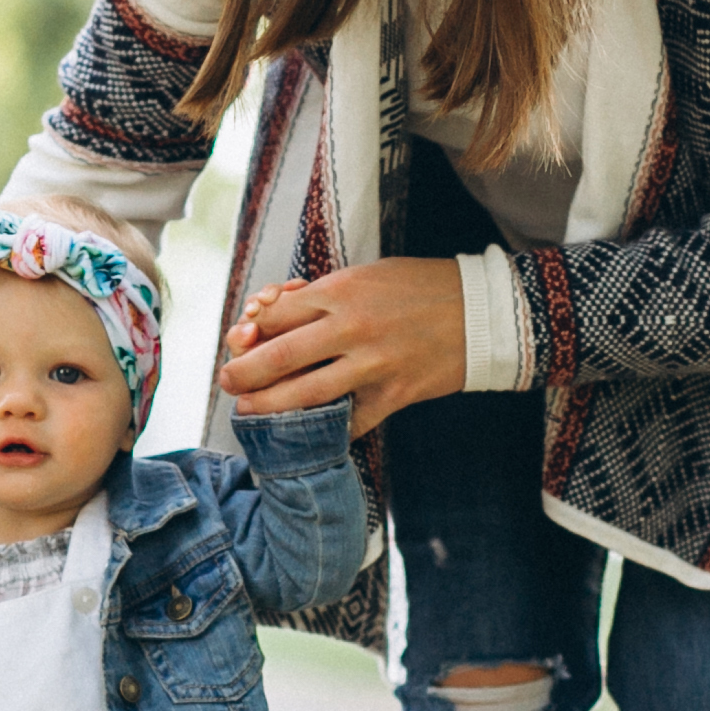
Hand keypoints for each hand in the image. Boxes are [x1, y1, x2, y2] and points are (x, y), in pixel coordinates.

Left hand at [216, 257, 466, 435]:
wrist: (483, 312)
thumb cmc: (419, 286)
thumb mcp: (366, 275)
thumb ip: (320, 296)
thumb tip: (269, 315)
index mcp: (341, 291)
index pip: (276, 314)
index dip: (249, 329)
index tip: (238, 340)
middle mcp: (352, 328)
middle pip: (281, 355)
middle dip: (244, 373)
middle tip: (226, 381)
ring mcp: (374, 365)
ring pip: (307, 394)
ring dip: (269, 406)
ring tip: (245, 410)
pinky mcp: (394, 395)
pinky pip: (351, 421)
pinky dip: (327, 430)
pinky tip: (305, 435)